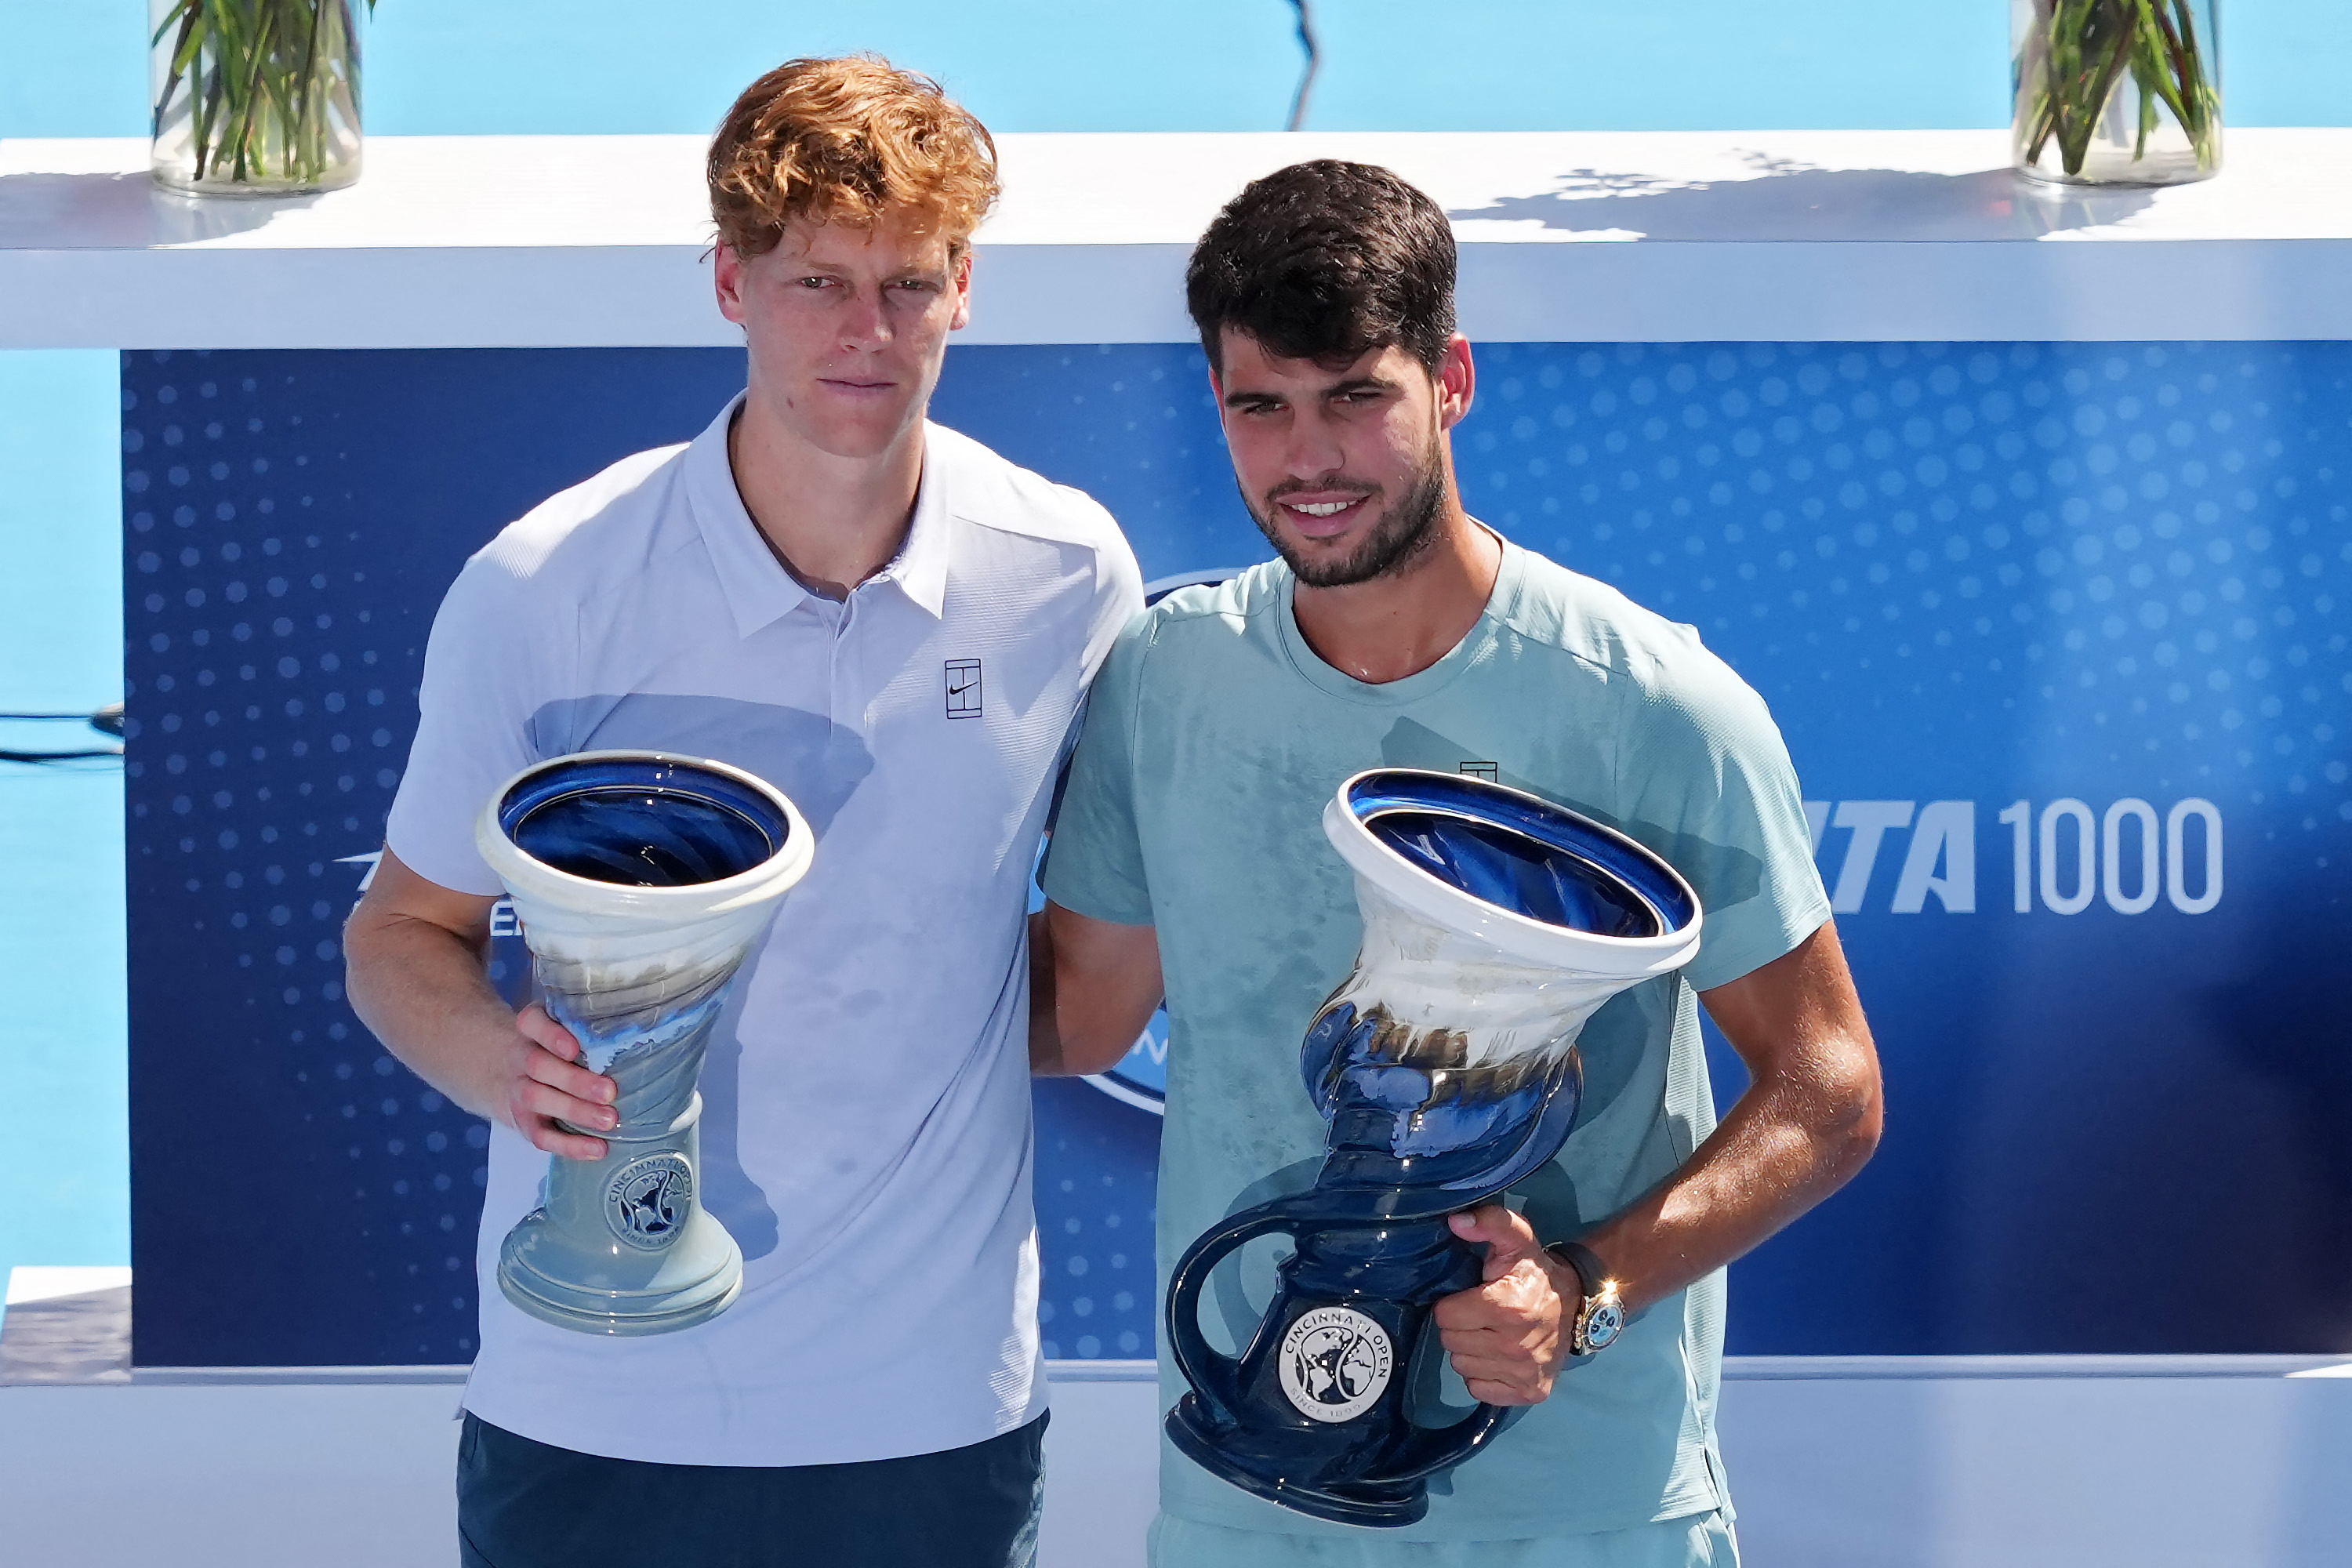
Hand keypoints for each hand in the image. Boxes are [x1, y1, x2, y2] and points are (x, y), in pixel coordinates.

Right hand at [499, 1003, 616, 1160]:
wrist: (500, 1071)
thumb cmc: (550, 1046)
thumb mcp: (558, 1026)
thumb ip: (586, 1027)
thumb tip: (640, 1033)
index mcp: (530, 1028)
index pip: (531, 1023)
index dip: (551, 1035)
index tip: (574, 1048)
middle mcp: (520, 1057)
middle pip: (539, 1066)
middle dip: (575, 1081)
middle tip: (610, 1092)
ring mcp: (518, 1091)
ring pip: (538, 1100)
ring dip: (576, 1111)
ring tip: (609, 1120)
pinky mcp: (523, 1122)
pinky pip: (541, 1136)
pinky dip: (570, 1145)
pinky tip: (598, 1148)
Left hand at [1432, 1205, 1569, 1405]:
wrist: (1576, 1306)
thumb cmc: (1536, 1273)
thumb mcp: (1516, 1239)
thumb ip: (1489, 1222)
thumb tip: (1456, 1220)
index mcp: (1508, 1307)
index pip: (1445, 1316)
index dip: (1453, 1304)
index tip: (1470, 1297)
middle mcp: (1516, 1346)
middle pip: (1451, 1342)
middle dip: (1460, 1326)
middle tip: (1480, 1315)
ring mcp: (1524, 1373)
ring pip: (1462, 1366)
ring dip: (1471, 1351)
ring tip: (1490, 1334)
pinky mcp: (1530, 1393)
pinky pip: (1479, 1389)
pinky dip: (1484, 1374)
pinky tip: (1499, 1356)